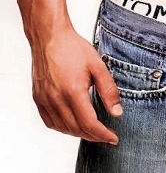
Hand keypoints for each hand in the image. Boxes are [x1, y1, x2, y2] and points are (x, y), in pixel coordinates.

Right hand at [31, 27, 121, 142]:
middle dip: (93, 136)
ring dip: (79, 133)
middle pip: (76, 129)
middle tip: (106, 135)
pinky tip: (72, 123)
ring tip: (92, 129)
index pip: (89, 123)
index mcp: (73, 91)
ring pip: (63, 128)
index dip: (102, 134)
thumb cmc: (73, 47)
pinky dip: (63, 127)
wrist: (50, 37)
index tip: (113, 137)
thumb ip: (108, 90)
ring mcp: (45, 100)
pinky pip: (50, 122)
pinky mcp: (38, 98)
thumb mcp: (97, 65)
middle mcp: (56, 99)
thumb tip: (117, 112)